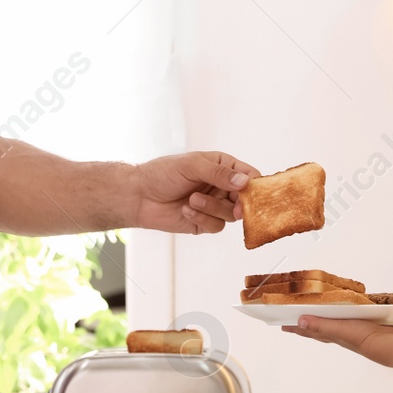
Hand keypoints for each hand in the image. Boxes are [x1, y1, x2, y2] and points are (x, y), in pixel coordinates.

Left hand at [130, 151, 259, 233]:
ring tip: (192, 200)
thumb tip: (244, 182)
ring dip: (212, 208)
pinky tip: (186, 210)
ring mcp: (214, 205)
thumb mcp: (191, 166)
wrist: (139, 196)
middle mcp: (221, 186)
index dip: (254, 185)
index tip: (250, 191)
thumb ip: (218, 173)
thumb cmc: (162, 174)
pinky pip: (216, 226)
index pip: (249, 175)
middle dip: (239, 204)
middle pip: (245, 199)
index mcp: (222, 167)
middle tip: (235, 208)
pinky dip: (202, 219)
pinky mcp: (204, 223)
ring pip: (230, 214)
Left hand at [282, 314, 389, 353]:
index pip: (309, 330)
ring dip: (323, 319)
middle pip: (318, 328)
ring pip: (332, 324)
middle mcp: (338, 333)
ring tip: (316, 314)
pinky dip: (342, 314)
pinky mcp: (362, 324)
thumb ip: (320, 325)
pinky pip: (347, 318)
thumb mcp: (339, 329)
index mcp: (331, 334)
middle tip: (295, 319)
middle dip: (306, 324)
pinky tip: (345, 312)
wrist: (389, 343)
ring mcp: (350, 329)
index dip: (295, 327)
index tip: (282, 325)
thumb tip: (299, 322)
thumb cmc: (363, 337)